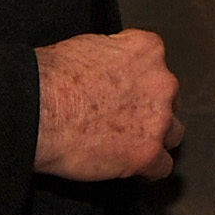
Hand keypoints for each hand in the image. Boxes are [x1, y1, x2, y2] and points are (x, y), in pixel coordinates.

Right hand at [34, 30, 181, 180]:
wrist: (41, 109)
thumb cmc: (56, 77)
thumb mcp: (92, 45)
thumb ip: (117, 57)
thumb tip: (114, 69)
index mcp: (148, 50)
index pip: (157, 67)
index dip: (142, 84)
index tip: (130, 93)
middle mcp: (161, 82)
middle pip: (169, 100)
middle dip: (152, 110)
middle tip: (127, 120)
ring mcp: (158, 119)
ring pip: (172, 133)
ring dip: (155, 138)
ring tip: (131, 145)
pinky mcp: (148, 154)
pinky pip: (162, 167)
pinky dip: (149, 170)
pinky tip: (135, 169)